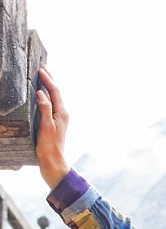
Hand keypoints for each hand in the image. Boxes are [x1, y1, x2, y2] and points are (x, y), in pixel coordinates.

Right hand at [35, 67, 70, 189]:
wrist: (53, 162)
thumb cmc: (49, 146)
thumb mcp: (45, 126)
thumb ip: (44, 108)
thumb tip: (40, 92)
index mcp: (62, 113)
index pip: (55, 91)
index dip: (48, 79)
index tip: (40, 69)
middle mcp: (62, 114)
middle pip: (56, 92)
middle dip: (50, 80)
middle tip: (43, 67)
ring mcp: (59, 118)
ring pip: (54, 98)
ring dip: (48, 86)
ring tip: (42, 76)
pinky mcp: (54, 123)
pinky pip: (50, 104)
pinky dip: (46, 96)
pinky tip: (41, 95)